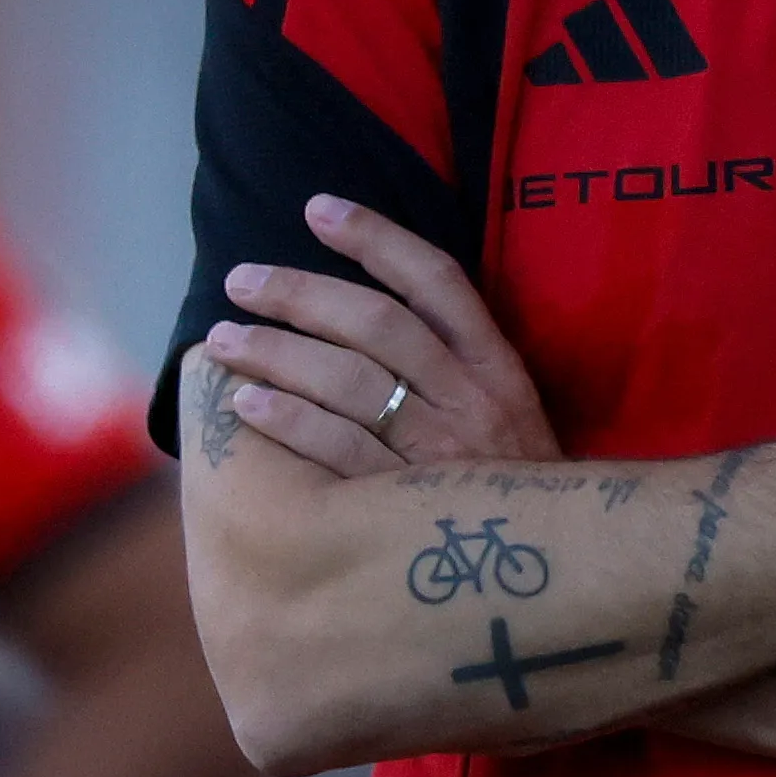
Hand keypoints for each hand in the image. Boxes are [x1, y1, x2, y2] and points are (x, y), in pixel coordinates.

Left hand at [204, 196, 562, 474]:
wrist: (548, 568)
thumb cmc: (508, 484)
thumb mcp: (507, 410)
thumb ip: (454, 362)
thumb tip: (365, 310)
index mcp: (496, 365)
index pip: (436, 281)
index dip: (376, 238)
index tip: (317, 208)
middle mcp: (470, 397)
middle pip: (377, 324)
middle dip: (301, 293)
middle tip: (241, 280)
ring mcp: (438, 450)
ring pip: (349, 380)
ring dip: (277, 352)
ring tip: (226, 338)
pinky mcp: (406, 504)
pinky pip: (339, 450)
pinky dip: (289, 421)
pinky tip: (246, 403)